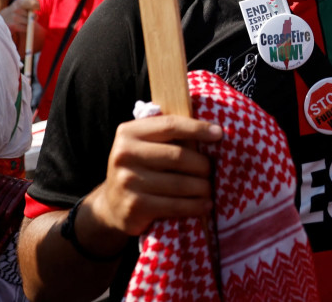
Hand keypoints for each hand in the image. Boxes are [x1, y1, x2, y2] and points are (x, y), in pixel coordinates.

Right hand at [2, 0, 38, 33]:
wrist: (2, 19)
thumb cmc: (16, 11)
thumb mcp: (21, 3)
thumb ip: (31, 2)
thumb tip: (38, 6)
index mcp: (19, 2)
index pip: (33, 4)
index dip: (37, 6)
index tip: (38, 8)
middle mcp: (16, 9)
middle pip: (32, 15)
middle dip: (33, 16)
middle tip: (29, 16)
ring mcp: (14, 18)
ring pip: (29, 22)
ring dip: (29, 23)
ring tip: (23, 21)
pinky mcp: (13, 26)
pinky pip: (25, 28)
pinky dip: (25, 28)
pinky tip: (21, 25)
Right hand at [85, 114, 223, 238]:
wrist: (112, 204)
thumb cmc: (139, 167)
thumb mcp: (144, 145)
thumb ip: (168, 136)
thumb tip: (211, 132)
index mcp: (129, 132)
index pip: (170, 125)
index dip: (197, 128)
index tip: (219, 134)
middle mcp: (125, 154)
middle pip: (178, 156)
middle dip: (202, 165)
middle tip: (211, 170)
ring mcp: (128, 181)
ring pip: (180, 183)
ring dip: (202, 187)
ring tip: (210, 188)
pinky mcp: (135, 206)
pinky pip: (175, 205)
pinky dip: (195, 206)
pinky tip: (205, 205)